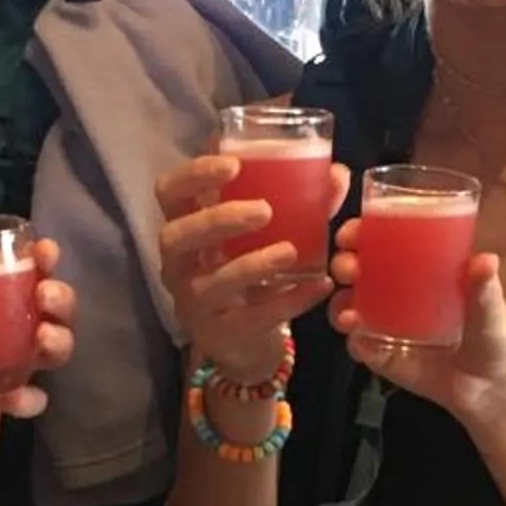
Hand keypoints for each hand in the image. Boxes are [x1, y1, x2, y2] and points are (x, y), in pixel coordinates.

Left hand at [0, 237, 75, 426]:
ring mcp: (16, 361)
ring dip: (57, 342)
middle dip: (61, 298)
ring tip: (41, 340)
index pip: (34, 266)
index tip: (45, 251)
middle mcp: (17, 323)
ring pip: (55, 350)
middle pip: (57, 308)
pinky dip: (27, 399)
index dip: (47, 257)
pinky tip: (13, 398)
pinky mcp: (5, 397)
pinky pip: (30, 400)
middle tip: (44, 295)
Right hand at [156, 155, 347, 380]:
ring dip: (251, 264)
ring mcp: (193, 302)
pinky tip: (318, 286)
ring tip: (290, 252)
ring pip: (210, 283)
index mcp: (184, 225)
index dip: (194, 174)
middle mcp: (178, 263)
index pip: (169, 191)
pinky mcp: (219, 334)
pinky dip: (288, 301)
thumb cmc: (250, 268)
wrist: (246, 340)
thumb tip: (337, 174)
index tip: (233, 166)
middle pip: (177, 236)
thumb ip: (298, 201)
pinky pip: (252, 318)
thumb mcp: (265, 233)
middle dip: (217, 220)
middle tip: (264, 210)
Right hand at [330, 230, 505, 437]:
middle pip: (359, 271)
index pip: (384, 242)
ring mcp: (389, 327)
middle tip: (348, 268)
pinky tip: (360, 340)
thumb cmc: (497, 339)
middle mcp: (399, 294)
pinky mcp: (386, 358)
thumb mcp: (491, 310)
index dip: (362, 233)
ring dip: (340, 304)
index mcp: (422, 271)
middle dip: (345, 265)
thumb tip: (486, 261)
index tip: (351, 233)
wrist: (495, 392)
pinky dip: (355, 342)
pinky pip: (361, 347)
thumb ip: (484, 289)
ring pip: (350, 308)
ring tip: (348, 312)